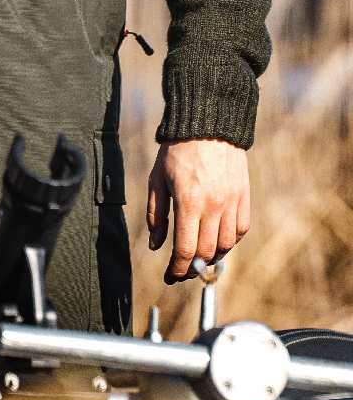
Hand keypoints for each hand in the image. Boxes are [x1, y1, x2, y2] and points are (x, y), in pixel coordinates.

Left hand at [146, 139, 249, 283]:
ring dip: (212, 257)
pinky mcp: (243, 197)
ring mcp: (231, 202)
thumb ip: (156, 215)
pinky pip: (240, 230)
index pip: (186, 250)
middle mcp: (213, 206)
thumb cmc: (177, 151)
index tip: (170, 276)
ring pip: (226, 245)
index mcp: (188, 202)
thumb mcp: (157, 180)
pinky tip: (218, 240)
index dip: (177, 269)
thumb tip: (157, 246)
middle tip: (183, 271)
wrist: (208, 124)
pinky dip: (230, 241)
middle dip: (193, 268)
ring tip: (200, 258)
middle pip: (207, 253)